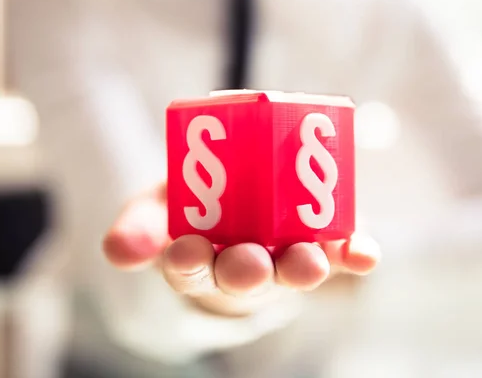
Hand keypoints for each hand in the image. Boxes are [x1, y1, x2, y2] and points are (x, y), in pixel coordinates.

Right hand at [103, 183, 380, 316]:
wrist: (234, 205)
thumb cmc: (194, 208)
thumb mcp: (157, 211)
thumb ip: (139, 229)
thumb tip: (116, 252)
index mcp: (198, 259)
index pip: (190, 269)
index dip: (188, 263)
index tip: (184, 254)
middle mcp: (242, 266)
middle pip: (245, 276)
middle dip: (246, 272)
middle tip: (248, 265)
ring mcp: (282, 258)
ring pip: (292, 268)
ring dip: (301, 267)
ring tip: (310, 263)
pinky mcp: (321, 243)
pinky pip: (339, 253)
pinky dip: (353, 254)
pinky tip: (365, 255)